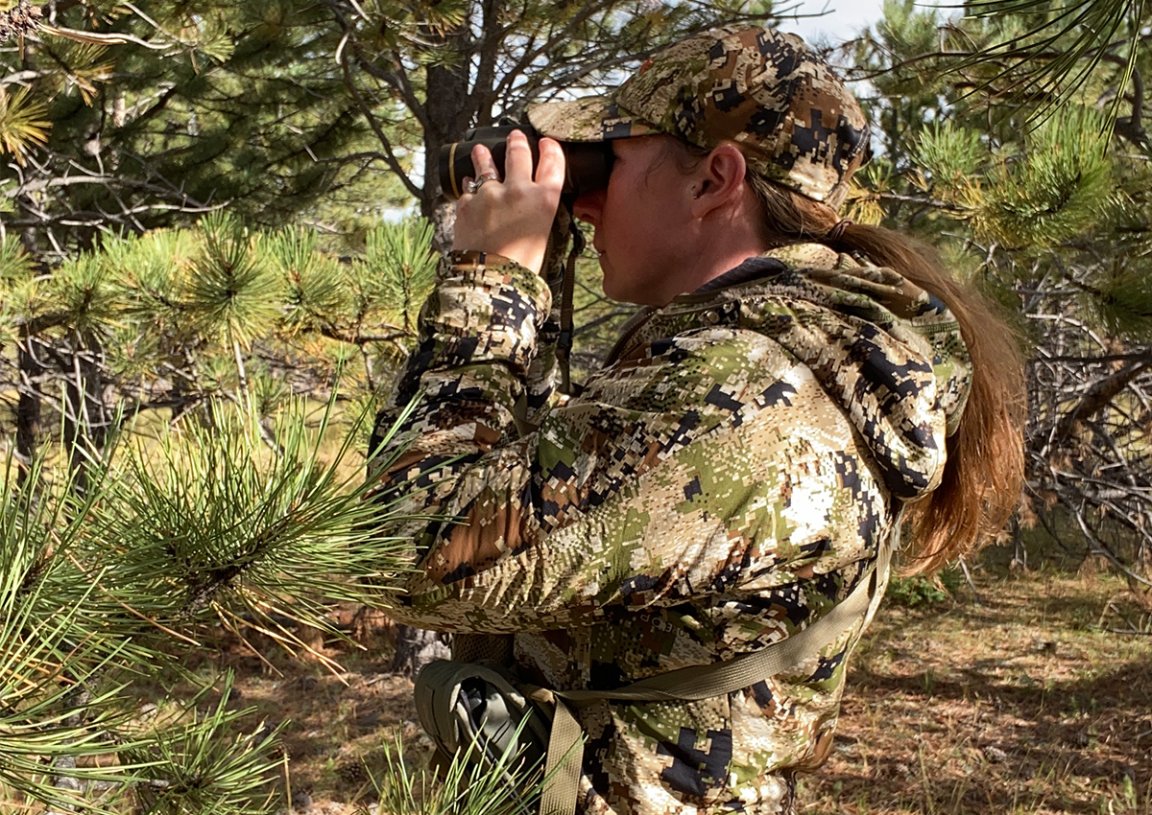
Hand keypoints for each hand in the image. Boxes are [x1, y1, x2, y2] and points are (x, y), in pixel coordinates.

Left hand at [451, 130, 565, 275]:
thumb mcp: (542, 237)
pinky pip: (468, 189)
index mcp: (544, 200)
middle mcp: (518, 190)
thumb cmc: (522, 267)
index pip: (553, 163)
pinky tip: (468, 187)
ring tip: (480, 150)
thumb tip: (531, 207)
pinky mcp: (467, 203)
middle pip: (518, 154)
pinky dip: (469, 189)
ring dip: (484, 156)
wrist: (489, 279)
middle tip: (515, 136)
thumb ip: (537, 215)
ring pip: (486, 164)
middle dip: (516, 142)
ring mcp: (490, 193)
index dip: (551, 150)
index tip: (547, 143)